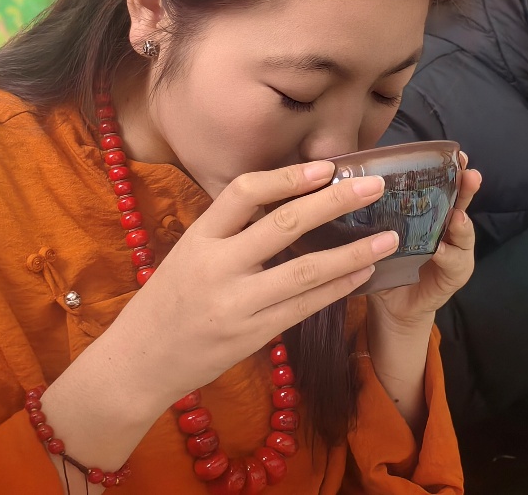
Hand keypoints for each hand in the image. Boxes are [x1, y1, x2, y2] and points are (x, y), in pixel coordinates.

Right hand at [40, 160, 397, 471]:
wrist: (139, 362)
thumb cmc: (170, 300)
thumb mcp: (189, 253)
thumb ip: (232, 229)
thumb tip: (293, 196)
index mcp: (199, 237)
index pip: (244, 192)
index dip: (288, 176)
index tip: (326, 165)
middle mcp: (217, 266)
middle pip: (284, 224)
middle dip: (335, 201)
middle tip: (374, 186)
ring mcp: (236, 303)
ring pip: (305, 270)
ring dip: (353, 252)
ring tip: (388, 237)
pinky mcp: (253, 335)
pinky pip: (305, 306)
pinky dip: (339, 288)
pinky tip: (364, 273)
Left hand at [368, 152, 482, 327]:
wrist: (392, 304)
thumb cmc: (385, 262)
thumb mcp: (376, 232)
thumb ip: (372, 211)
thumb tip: (347, 180)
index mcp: (429, 212)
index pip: (443, 185)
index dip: (451, 170)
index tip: (457, 155)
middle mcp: (446, 227)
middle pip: (461, 202)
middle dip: (467, 187)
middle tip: (469, 175)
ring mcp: (454, 250)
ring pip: (463, 231)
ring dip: (461, 222)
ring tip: (455, 215)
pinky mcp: (455, 273)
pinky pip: (454, 261)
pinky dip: (447, 255)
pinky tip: (438, 249)